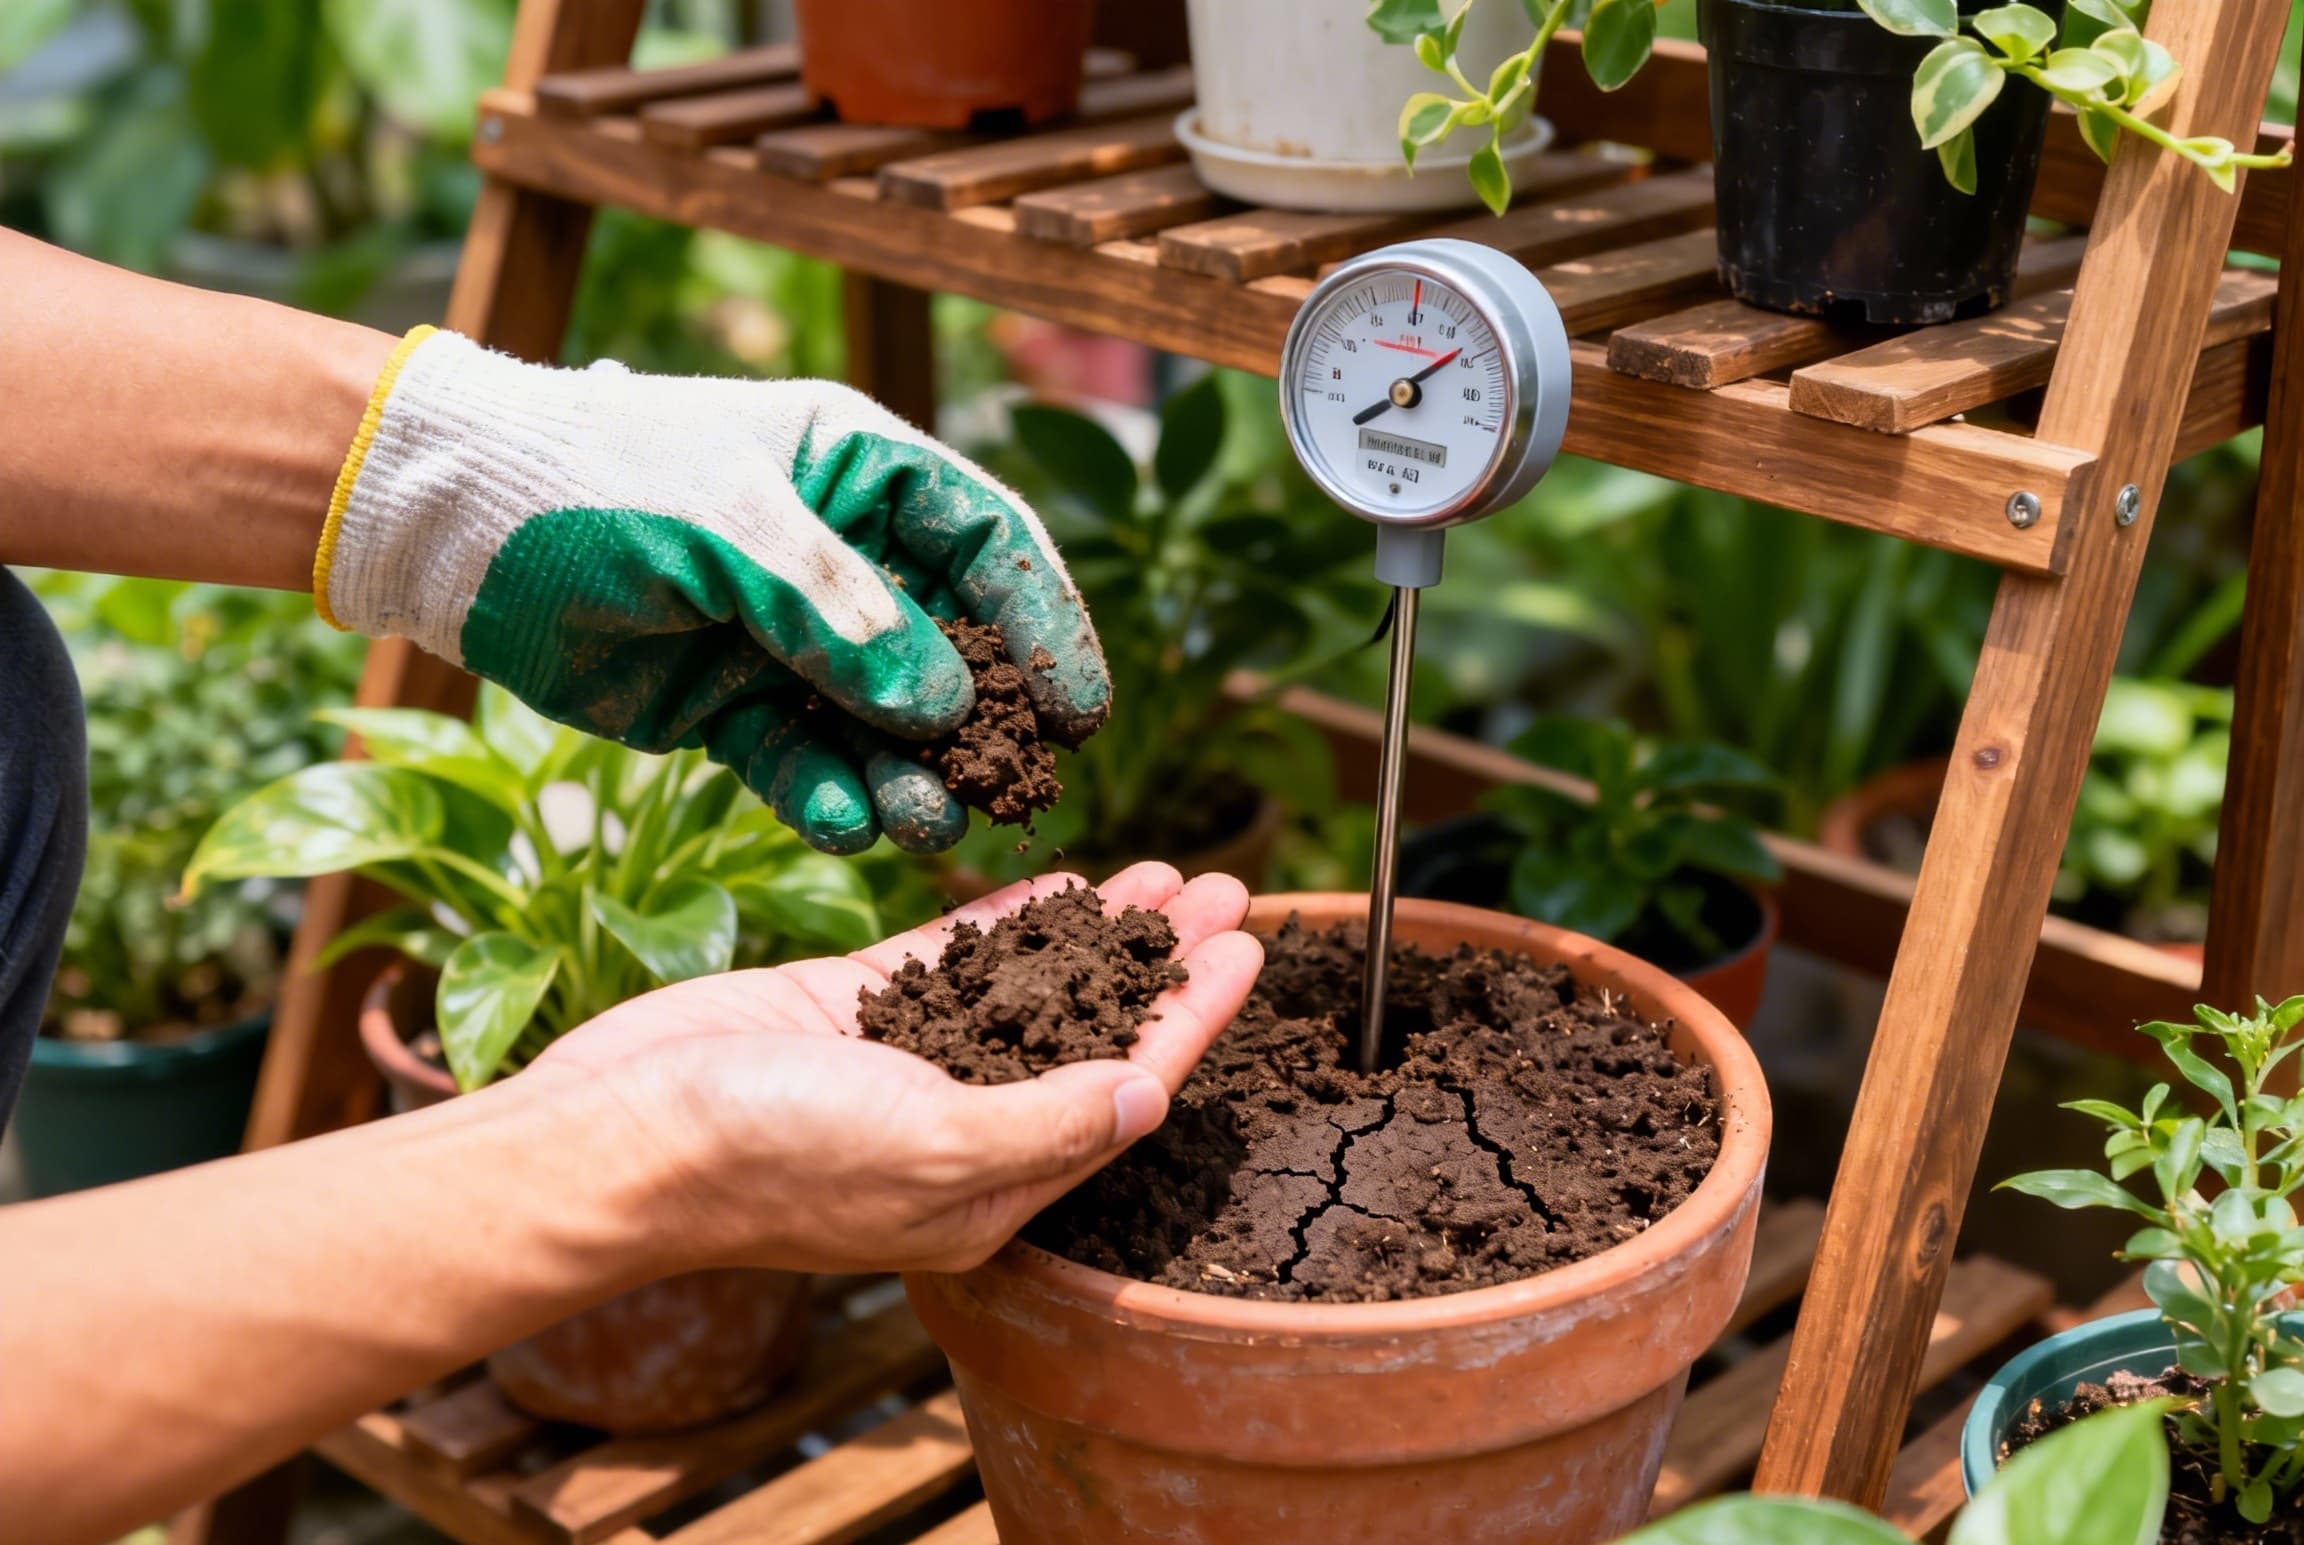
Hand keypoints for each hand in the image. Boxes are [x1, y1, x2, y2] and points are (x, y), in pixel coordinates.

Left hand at [313, 328, 1107, 855]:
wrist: (450, 525)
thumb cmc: (594, 478)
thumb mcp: (728, 522)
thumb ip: (837, 612)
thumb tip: (942, 704)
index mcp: (859, 470)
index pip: (988, 543)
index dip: (1044, 621)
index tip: (1081, 707)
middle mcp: (839, 558)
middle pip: (951, 646)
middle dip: (986, 721)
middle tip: (1018, 789)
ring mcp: (785, 638)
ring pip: (881, 722)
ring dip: (910, 775)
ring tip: (927, 823)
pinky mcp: (729, 706)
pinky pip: (799, 761)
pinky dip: (823, 796)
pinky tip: (840, 822)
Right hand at [524, 862, 1260, 1274]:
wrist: (617, 1130)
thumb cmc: (768, 1158)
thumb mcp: (930, 1149)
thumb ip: (1049, 1123)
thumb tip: (1151, 1093)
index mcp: (994, 1185)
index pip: (1126, 1090)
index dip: (1192, 1017)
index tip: (1249, 947)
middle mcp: (963, 1127)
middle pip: (1094, 1034)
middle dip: (1163, 965)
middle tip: (1229, 889)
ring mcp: (908, 1063)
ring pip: (1032, 991)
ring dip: (1100, 934)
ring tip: (1170, 874)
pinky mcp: (854, 1009)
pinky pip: (953, 960)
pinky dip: (1011, 923)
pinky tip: (1065, 884)